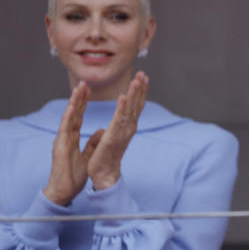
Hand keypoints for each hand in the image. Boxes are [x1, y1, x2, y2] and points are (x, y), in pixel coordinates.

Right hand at [44, 82, 99, 205]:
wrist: (63, 191)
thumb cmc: (73, 175)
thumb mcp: (87, 155)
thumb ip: (92, 143)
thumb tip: (101, 131)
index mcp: (72, 137)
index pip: (79, 116)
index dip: (84, 102)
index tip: (88, 89)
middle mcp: (66, 136)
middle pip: (74, 113)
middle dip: (79, 97)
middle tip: (84, 82)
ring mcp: (62, 140)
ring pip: (68, 117)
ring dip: (74, 102)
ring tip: (78, 88)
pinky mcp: (60, 147)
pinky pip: (65, 130)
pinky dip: (68, 118)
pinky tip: (72, 107)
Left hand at [86, 72, 148, 190]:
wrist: (104, 176)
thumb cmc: (106, 158)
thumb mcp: (113, 138)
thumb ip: (116, 128)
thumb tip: (115, 123)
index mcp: (127, 128)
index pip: (136, 106)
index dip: (140, 92)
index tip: (143, 78)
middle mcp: (128, 128)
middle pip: (136, 105)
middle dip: (140, 89)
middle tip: (143, 73)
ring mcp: (122, 133)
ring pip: (130, 109)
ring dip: (134, 94)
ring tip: (137, 80)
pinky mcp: (113, 137)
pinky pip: (118, 120)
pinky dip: (121, 108)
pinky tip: (123, 96)